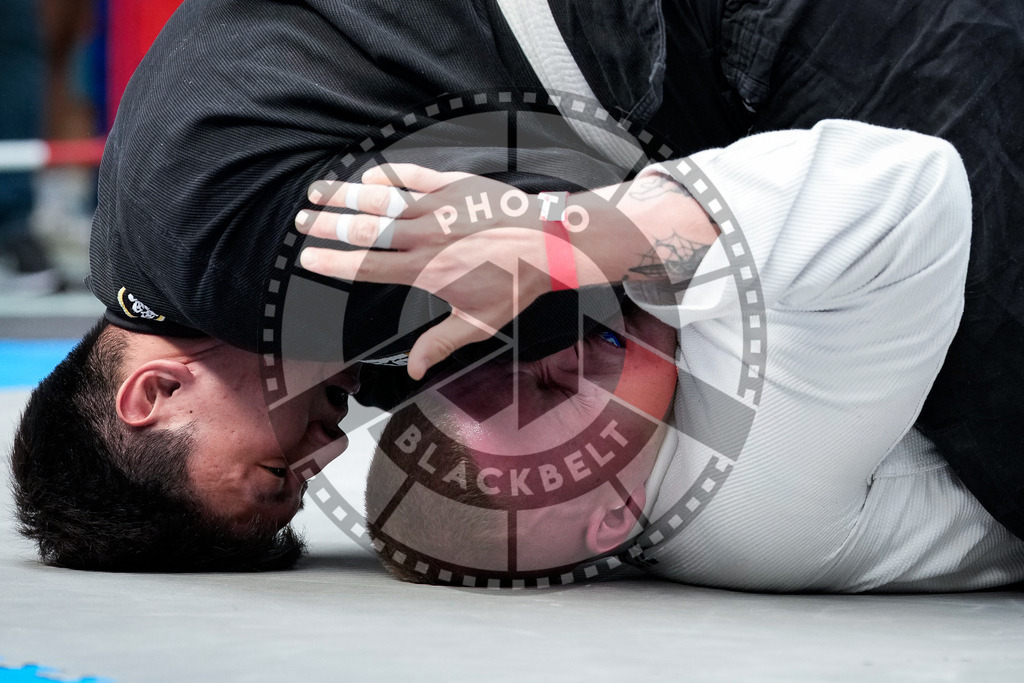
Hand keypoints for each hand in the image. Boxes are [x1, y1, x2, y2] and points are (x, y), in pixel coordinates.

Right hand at [296, 164, 552, 379]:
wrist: (548, 243)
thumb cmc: (514, 285)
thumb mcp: (478, 323)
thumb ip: (439, 343)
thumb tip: (411, 371)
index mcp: (424, 270)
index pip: (367, 266)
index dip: (333, 262)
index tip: (308, 258)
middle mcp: (423, 237)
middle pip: (364, 230)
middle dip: (328, 225)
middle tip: (303, 221)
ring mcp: (437, 207)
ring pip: (381, 200)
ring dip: (346, 196)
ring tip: (317, 191)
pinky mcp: (453, 185)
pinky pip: (412, 176)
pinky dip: (387, 175)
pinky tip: (367, 176)